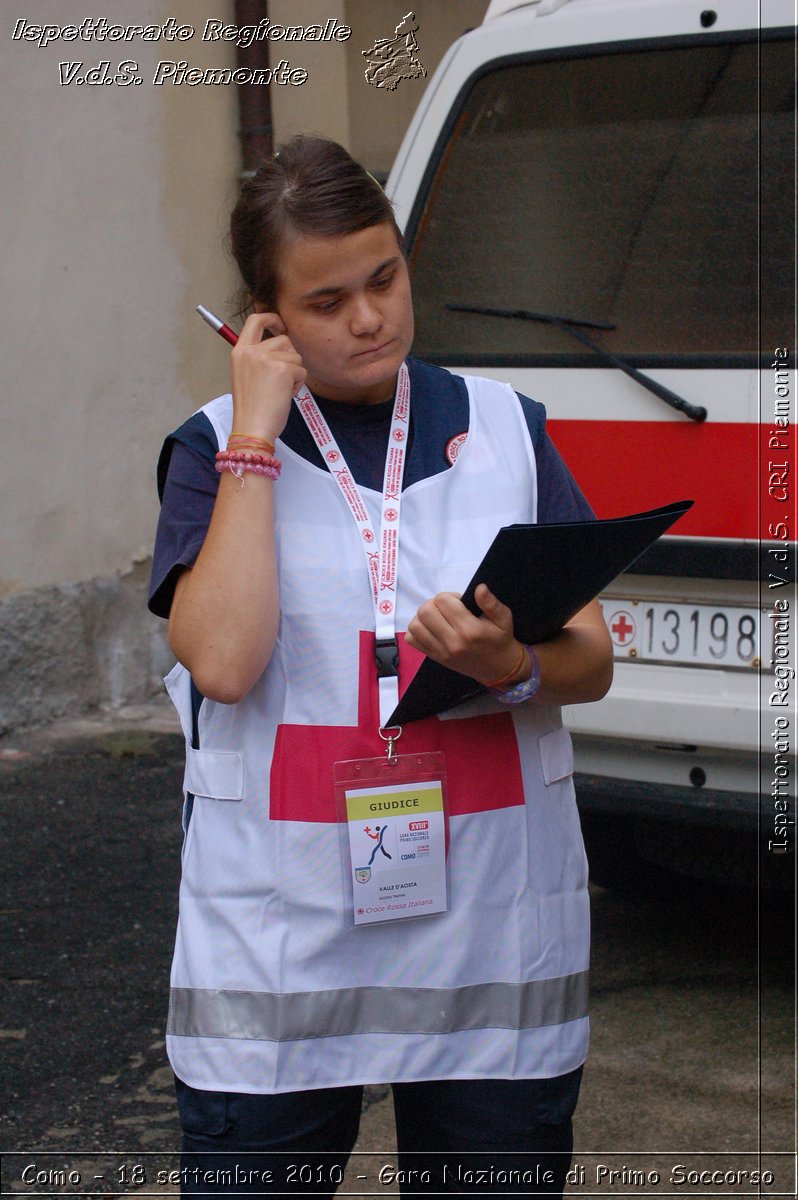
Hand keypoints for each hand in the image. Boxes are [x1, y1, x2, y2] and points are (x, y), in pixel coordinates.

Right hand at [230, 312, 306, 443]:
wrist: (253, 428)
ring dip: (294, 373)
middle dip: (289, 358)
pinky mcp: (283, 369)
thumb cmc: (252, 408)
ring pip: (295, 356)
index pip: (255, 320)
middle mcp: (252, 351)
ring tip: (280, 390)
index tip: (281, 326)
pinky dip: (298, 384)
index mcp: (240, 351)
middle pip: (284, 339)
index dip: (272, 318)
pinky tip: (285, 395)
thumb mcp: (247, 375)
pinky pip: (301, 370)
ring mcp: (267, 359)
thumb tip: (281, 343)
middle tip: (281, 379)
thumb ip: (259, 357)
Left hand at [405, 583, 528, 686]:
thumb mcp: (504, 619)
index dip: (450, 596)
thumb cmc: (500, 640)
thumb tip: (479, 588)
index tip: (459, 602)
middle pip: (425, 611)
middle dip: (434, 603)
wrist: (498, 668)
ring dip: (423, 616)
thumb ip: (491, 603)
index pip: (443, 601)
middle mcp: (452, 642)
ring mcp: (441, 652)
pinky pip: (412, 640)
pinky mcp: (435, 657)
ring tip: (438, 617)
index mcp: (470, 630)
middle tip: (447, 608)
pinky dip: (417, 630)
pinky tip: (431, 628)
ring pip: (415, 625)